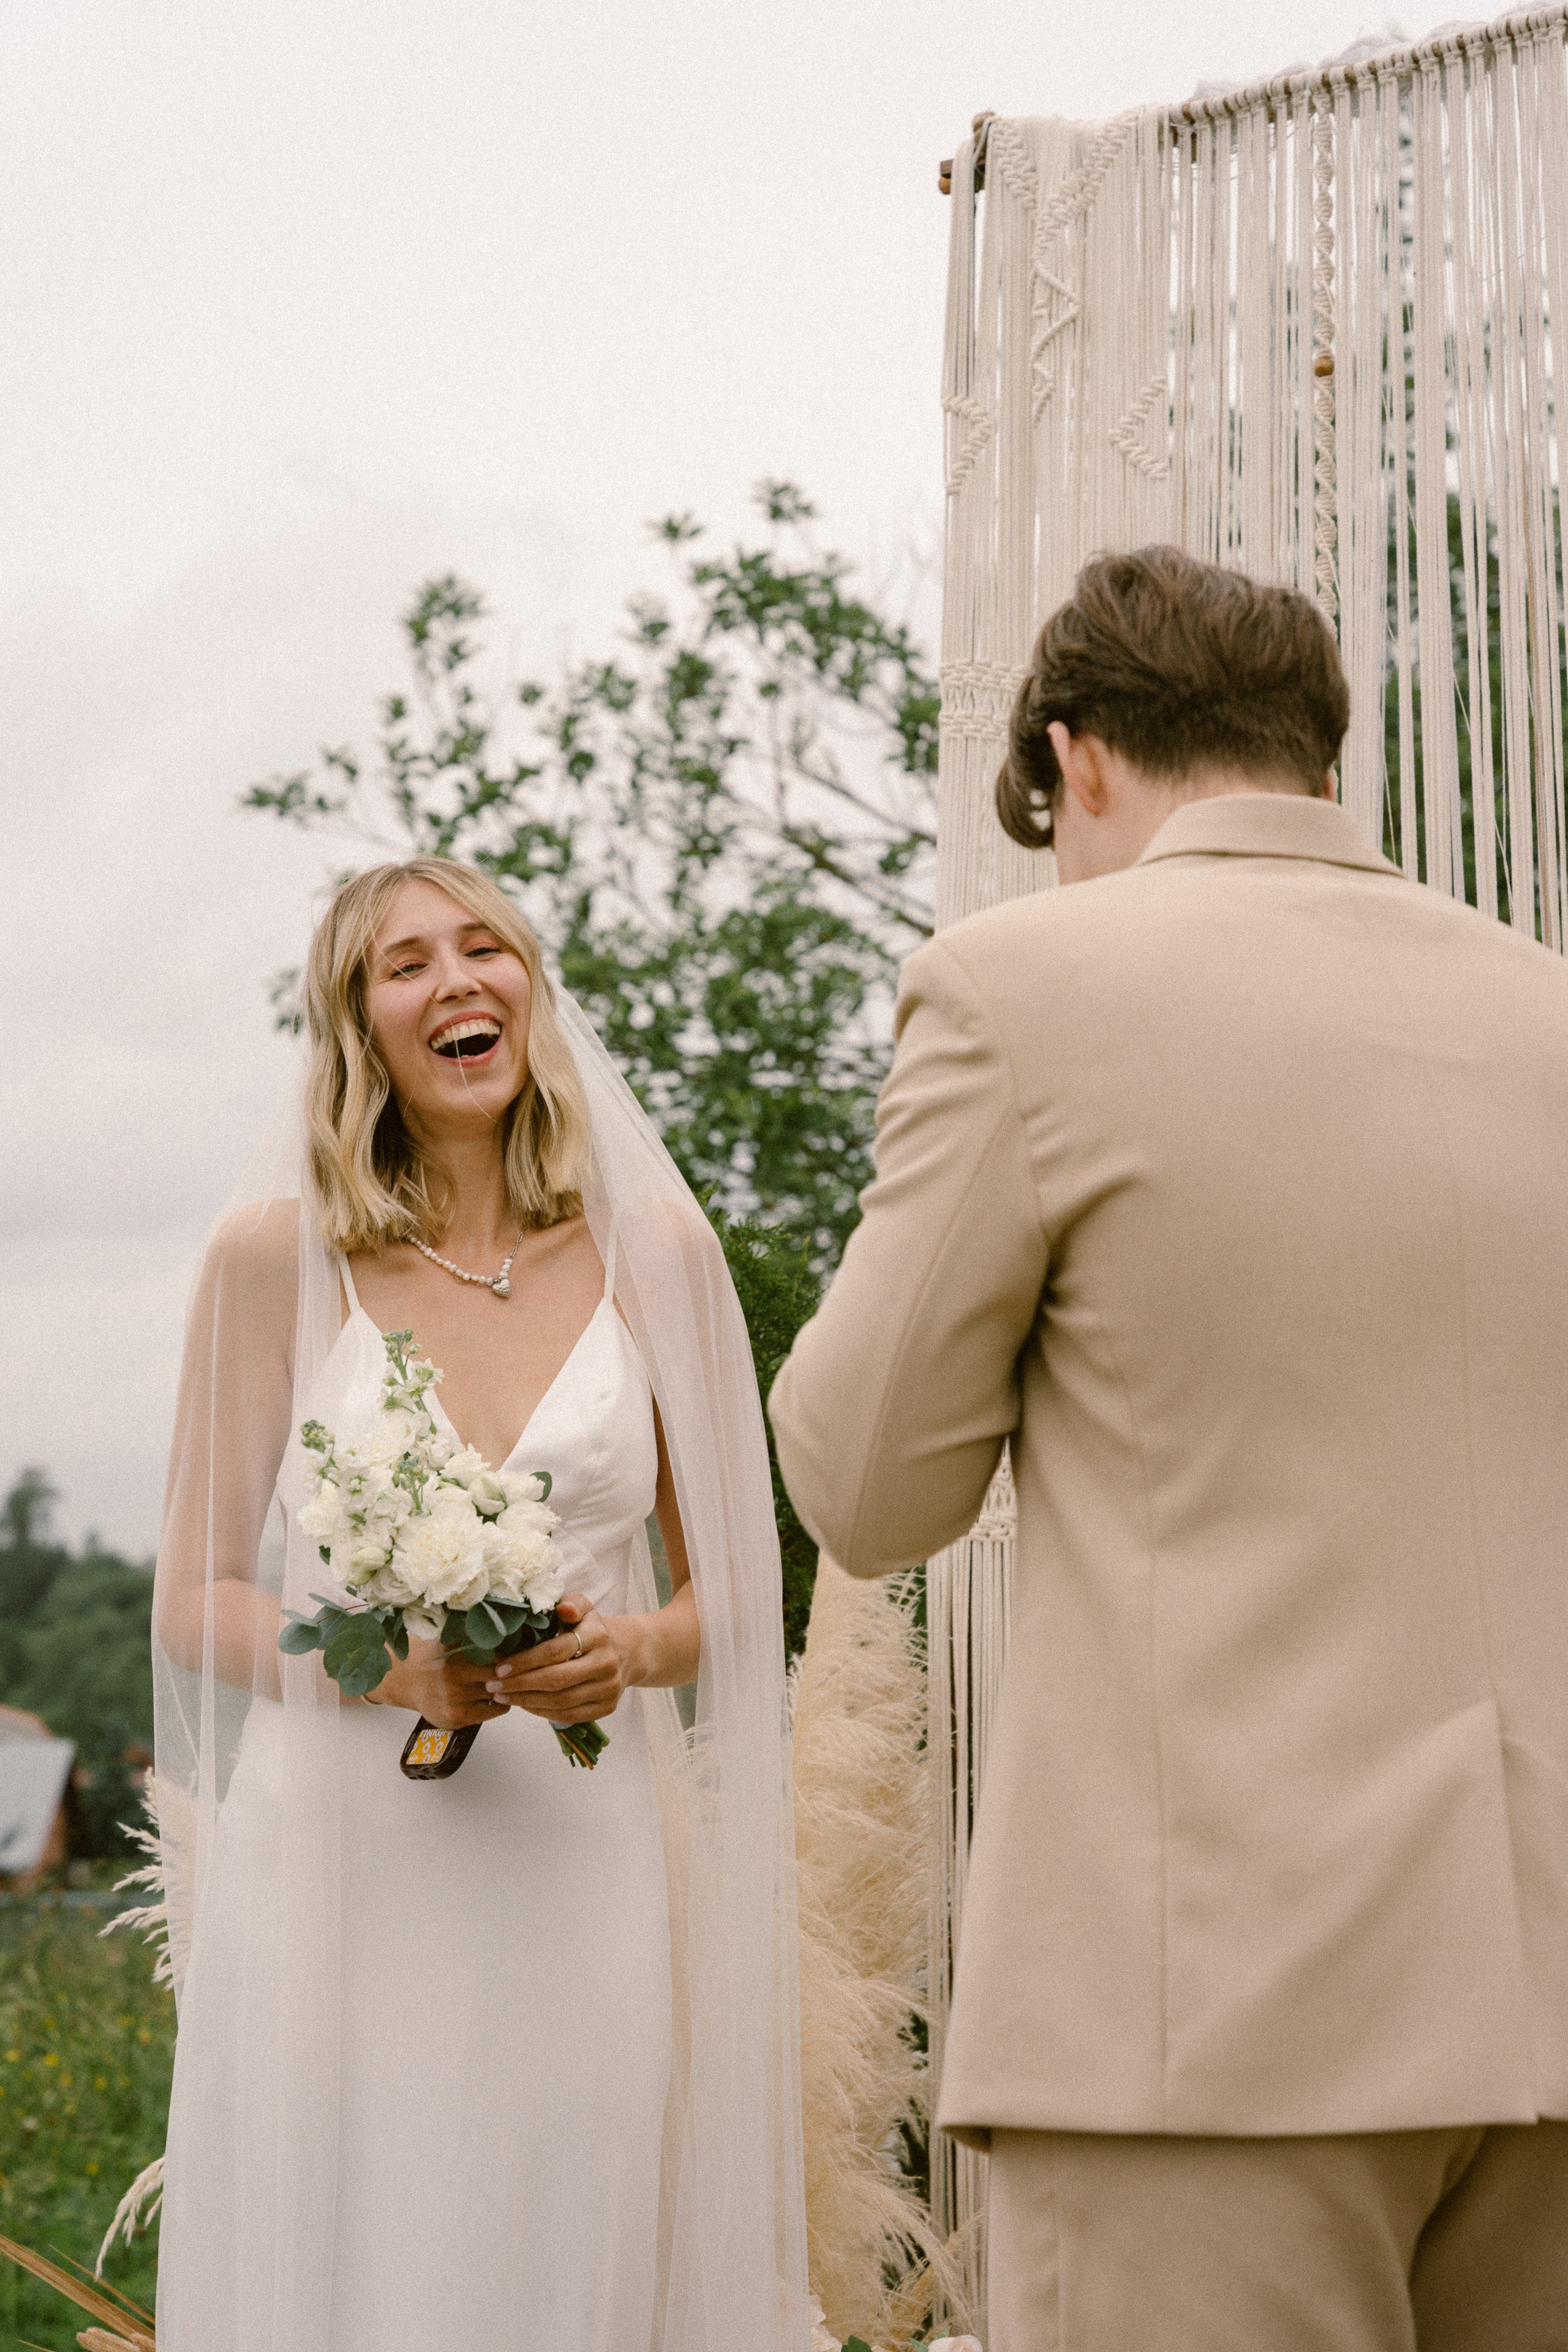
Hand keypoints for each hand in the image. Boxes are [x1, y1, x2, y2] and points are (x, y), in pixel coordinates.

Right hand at [369, 1632, 506, 1727]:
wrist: (407, 1680)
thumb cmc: (437, 1656)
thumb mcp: (453, 1638)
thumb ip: (478, 1637)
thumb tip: (516, 1633)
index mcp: (457, 1646)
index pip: (501, 1649)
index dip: (513, 1651)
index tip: (520, 1652)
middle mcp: (454, 1670)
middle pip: (502, 1671)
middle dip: (511, 1671)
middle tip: (517, 1669)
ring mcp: (455, 1695)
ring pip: (499, 1690)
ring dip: (506, 1687)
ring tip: (505, 1682)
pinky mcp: (457, 1715)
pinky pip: (494, 1709)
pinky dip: (500, 1702)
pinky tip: (494, 1696)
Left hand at [484, 1594, 639, 1724]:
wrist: (627, 1651)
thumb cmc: (592, 1627)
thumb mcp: (583, 1607)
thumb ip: (569, 1603)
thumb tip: (562, 1608)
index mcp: (597, 1636)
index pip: (555, 1652)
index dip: (524, 1661)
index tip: (499, 1667)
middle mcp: (606, 1664)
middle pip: (556, 1680)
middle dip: (520, 1684)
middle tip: (493, 1686)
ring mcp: (609, 1688)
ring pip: (561, 1702)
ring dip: (527, 1701)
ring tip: (503, 1697)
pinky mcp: (608, 1707)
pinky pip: (570, 1715)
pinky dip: (543, 1713)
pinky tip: (525, 1705)